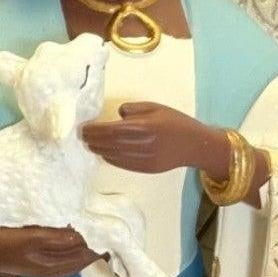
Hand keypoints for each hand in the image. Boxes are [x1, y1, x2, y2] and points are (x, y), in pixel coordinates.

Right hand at [0, 225, 100, 276]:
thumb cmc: (2, 243)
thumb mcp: (31, 237)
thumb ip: (57, 238)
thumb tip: (82, 238)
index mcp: (53, 265)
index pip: (84, 256)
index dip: (98, 246)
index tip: (110, 233)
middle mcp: (52, 271)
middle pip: (81, 261)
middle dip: (94, 250)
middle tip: (107, 233)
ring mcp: (44, 269)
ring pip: (72, 262)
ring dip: (83, 251)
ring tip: (94, 237)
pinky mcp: (36, 265)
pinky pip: (63, 261)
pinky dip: (72, 252)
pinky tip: (72, 243)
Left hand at [79, 101, 207, 174]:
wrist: (195, 145)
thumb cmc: (175, 122)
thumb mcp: (156, 107)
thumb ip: (135, 109)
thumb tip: (117, 115)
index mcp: (145, 127)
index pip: (111, 130)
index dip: (95, 130)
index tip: (84, 127)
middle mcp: (142, 144)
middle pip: (109, 143)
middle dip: (93, 140)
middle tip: (82, 135)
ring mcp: (144, 159)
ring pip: (114, 155)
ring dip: (99, 149)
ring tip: (89, 144)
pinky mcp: (146, 169)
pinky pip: (122, 164)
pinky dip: (110, 158)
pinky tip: (104, 152)